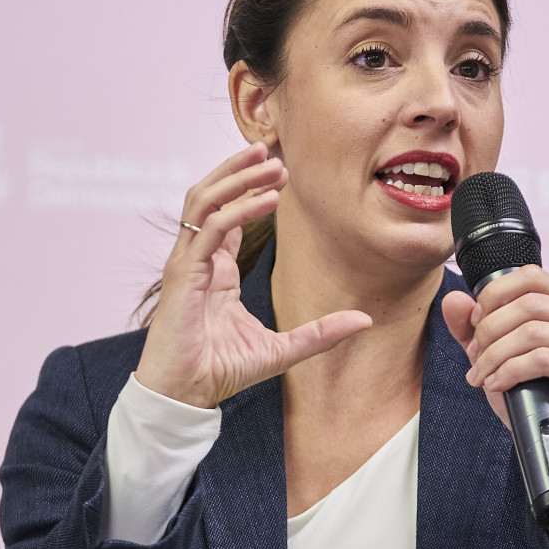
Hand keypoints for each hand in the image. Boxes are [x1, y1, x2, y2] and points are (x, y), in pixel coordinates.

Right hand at [135, 143, 372, 407]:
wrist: (186, 396)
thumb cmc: (221, 371)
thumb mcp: (283, 349)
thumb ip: (321, 332)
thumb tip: (365, 321)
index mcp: (215, 269)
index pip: (227, 214)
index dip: (251, 188)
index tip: (282, 171)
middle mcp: (198, 259)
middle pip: (212, 195)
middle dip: (242, 169)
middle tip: (276, 152)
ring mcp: (187, 263)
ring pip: (204, 201)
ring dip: (237, 177)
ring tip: (269, 163)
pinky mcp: (183, 274)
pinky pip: (208, 229)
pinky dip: (236, 209)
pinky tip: (266, 200)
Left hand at [442, 265, 548, 475]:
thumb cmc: (538, 398)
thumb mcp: (499, 357)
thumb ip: (474, 328)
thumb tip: (454, 299)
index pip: (531, 277)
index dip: (495, 296)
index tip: (475, 323)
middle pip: (528, 304)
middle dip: (490, 331)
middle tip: (475, 358)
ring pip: (532, 332)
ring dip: (495, 355)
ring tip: (482, 375)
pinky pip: (542, 359)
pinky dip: (510, 371)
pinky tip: (497, 384)